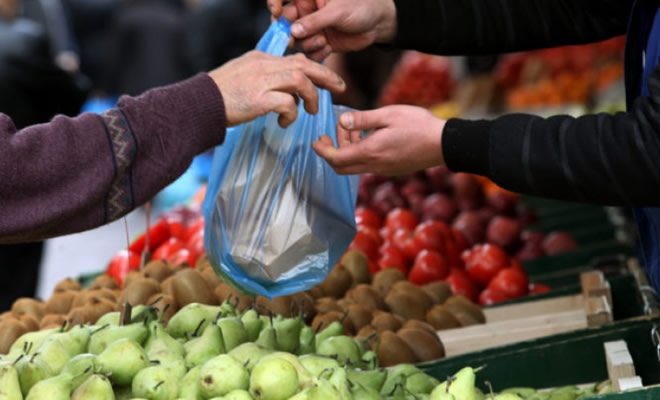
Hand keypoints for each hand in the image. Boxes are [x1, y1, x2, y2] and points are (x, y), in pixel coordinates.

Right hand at [209, 51, 344, 127]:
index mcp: (261, 59)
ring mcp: (261, 81)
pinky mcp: (259, 99)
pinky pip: (288, 103)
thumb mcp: (243, 77)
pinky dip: (292, 114)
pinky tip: (284, 123)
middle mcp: (264, 66)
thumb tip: (286, 93)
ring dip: (311, 97)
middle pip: (305, 64)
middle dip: (326, 76)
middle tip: (340, 88)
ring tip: (310, 111)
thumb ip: (264, 79)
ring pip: (300, 81)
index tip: (328, 80)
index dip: (316, 69)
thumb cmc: (220, 97)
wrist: (198, 105)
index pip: (296, 59)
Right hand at [268, 0, 396, 60]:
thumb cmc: (361, 6)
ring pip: (297, 40)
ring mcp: (312, 28)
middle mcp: (307, 12)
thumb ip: (315, 21)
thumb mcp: (337, 11)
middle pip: (285, 23)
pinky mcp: (320, 43)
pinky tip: (328, 48)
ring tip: (323, 41)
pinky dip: (316, 53)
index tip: (276, 13)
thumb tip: (293, 31)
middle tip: (294, 39)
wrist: (379, 23)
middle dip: (289, 33)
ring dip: (307, 44)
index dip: (274, 4)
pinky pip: (309, 52)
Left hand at [313, 105, 445, 174]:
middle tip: (329, 135)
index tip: (315, 141)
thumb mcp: (388, 114)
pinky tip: (369, 137)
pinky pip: (368, 165)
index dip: (322, 151)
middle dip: (331, 152)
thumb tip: (342, 121)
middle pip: (341, 168)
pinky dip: (360, 153)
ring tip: (354, 129)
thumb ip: (363, 119)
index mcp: (371, 152)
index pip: (336, 159)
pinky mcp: (391, 169)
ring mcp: (383, 170)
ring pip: (355, 166)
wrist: (444, 144)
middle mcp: (374, 165)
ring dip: (347, 150)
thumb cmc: (419, 125)